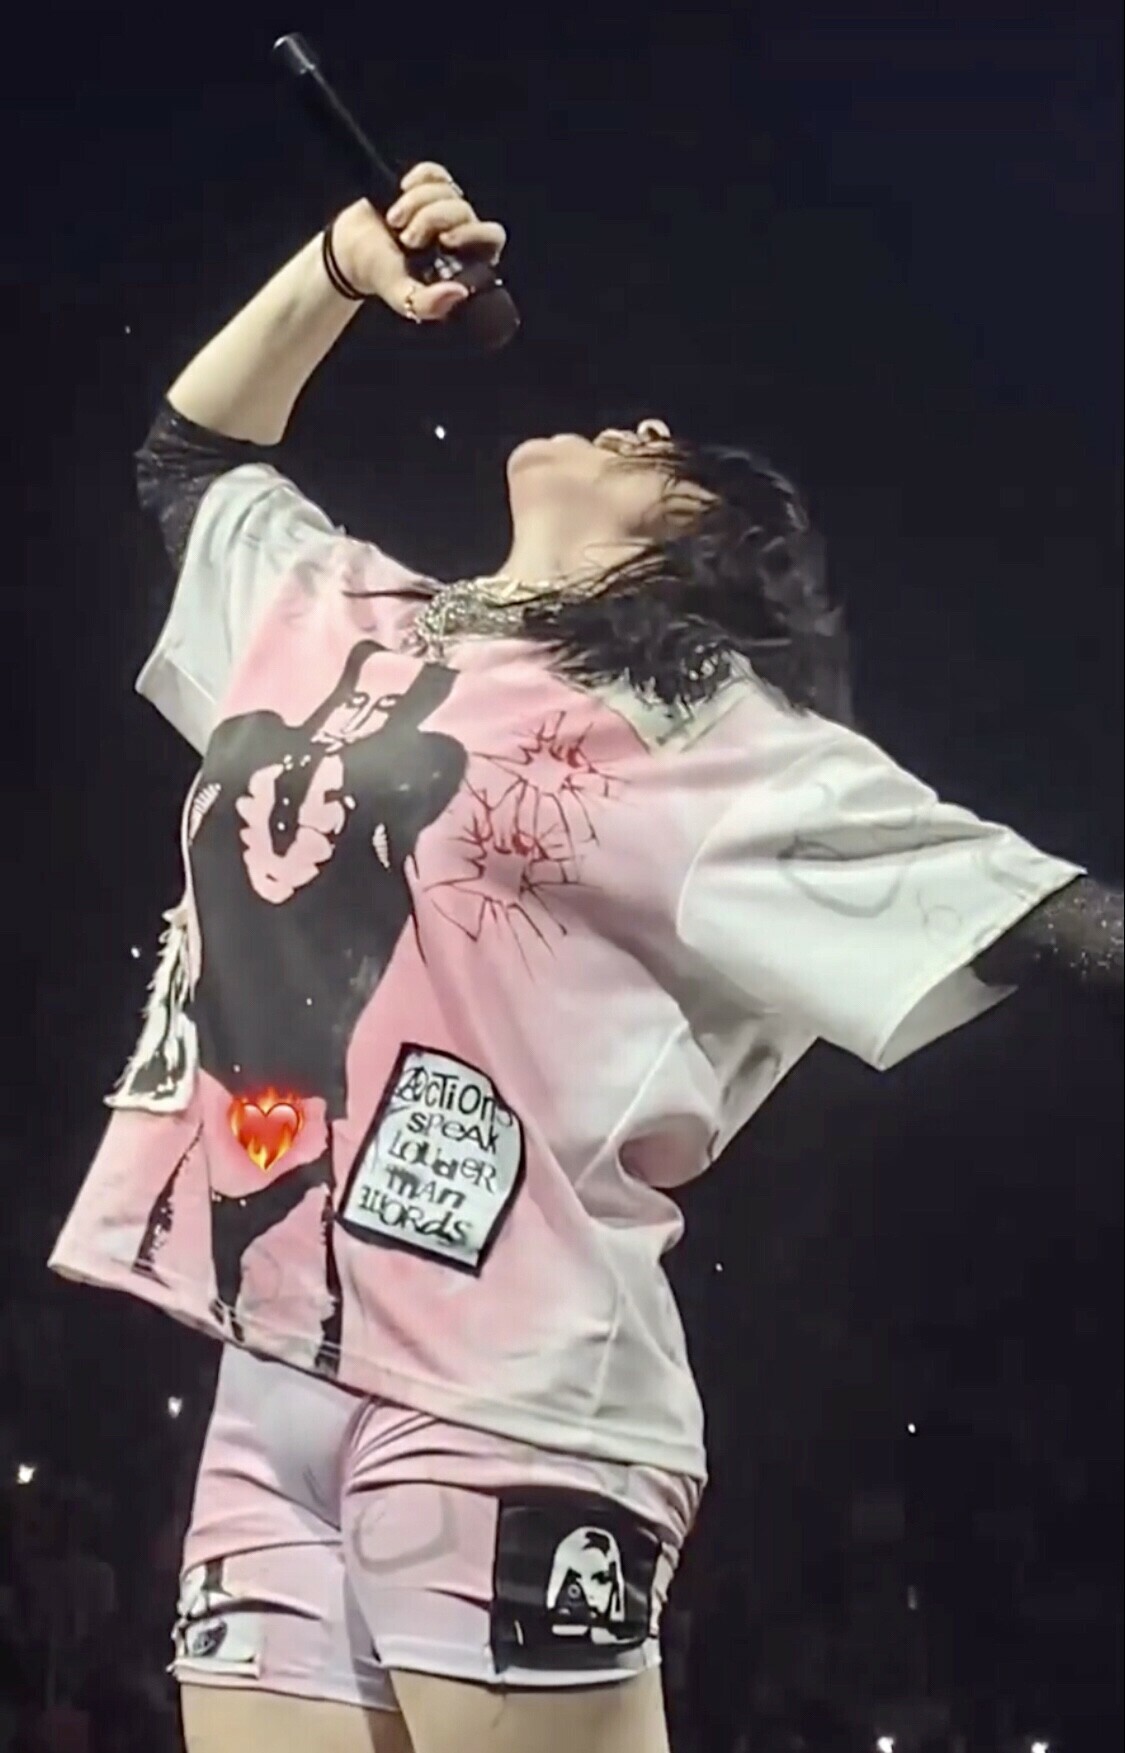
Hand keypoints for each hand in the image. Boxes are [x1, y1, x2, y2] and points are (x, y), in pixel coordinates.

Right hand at [329, 162, 506, 323]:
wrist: (349, 247)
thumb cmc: (378, 273)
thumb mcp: (402, 297)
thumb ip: (429, 304)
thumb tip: (460, 292)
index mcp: (463, 261)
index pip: (492, 238)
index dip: (473, 233)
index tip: (445, 239)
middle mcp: (458, 233)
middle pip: (465, 210)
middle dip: (434, 217)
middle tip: (408, 237)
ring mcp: (443, 207)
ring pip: (447, 191)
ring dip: (414, 203)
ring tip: (394, 223)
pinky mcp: (427, 186)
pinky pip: (435, 173)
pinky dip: (417, 179)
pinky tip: (400, 190)